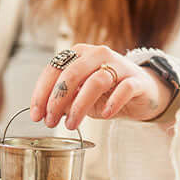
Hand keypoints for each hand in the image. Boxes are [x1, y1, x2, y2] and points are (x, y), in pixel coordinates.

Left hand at [30, 44, 171, 129]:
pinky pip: (124, 88)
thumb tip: (47, 111)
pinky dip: (113, 102)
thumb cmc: (108, 92)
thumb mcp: (81, 96)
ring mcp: (119, 65)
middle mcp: (98, 54)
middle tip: (50, 122)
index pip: (54, 69)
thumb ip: (65, 99)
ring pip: (95, 82)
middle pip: (71, 74)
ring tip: (72, 125)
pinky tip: (105, 115)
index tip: (36, 114)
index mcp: (80, 54)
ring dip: (79, 106)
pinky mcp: (136, 80)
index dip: (41, 92)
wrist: (143, 91)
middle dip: (57, 100)